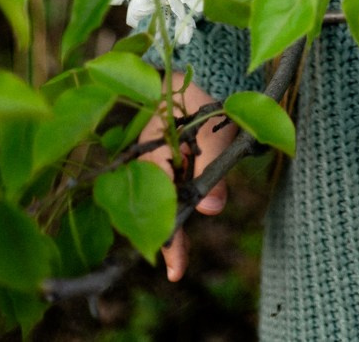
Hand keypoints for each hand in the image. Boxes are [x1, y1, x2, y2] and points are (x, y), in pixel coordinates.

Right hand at [140, 72, 236, 281]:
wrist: (186, 87)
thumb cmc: (200, 104)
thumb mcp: (213, 128)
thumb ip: (213, 164)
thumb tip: (212, 210)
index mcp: (153, 146)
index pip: (159, 189)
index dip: (168, 221)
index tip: (176, 250)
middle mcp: (145, 162)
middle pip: (153, 203)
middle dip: (165, 235)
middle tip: (176, 271)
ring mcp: (150, 169)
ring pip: (158, 204)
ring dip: (168, 230)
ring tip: (177, 264)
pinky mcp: (159, 174)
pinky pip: (165, 197)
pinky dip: (172, 216)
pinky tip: (177, 243)